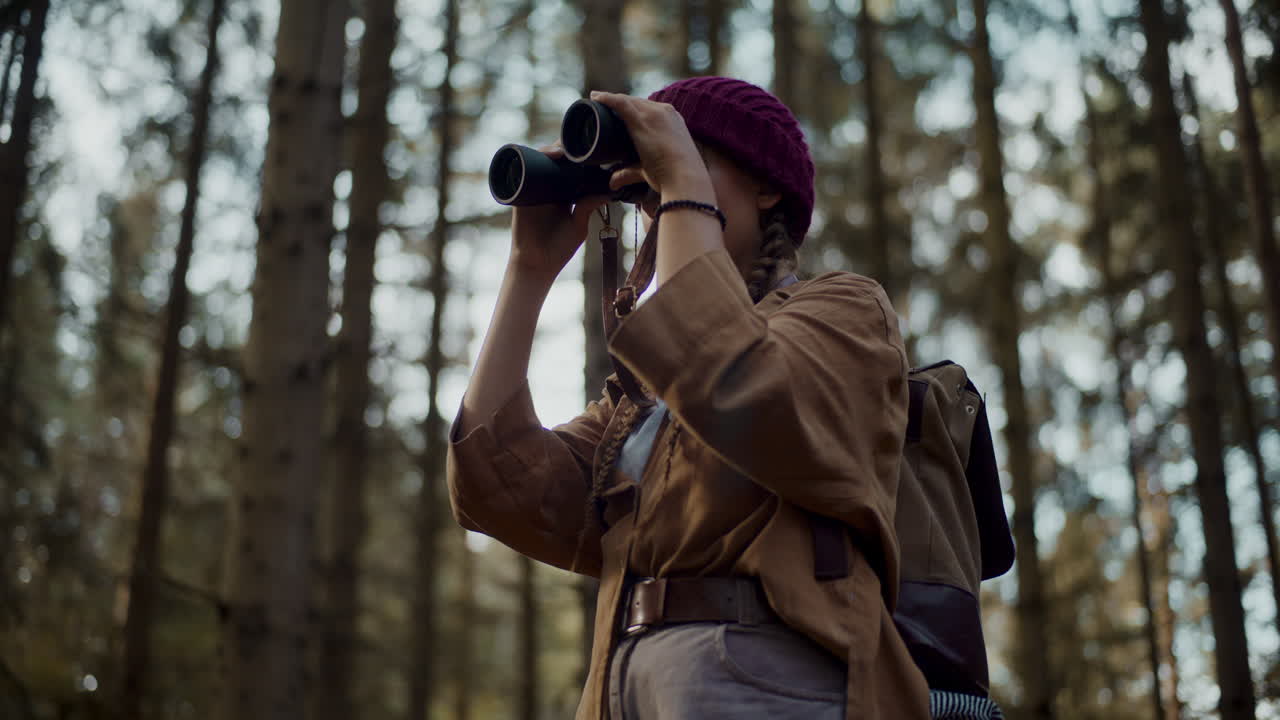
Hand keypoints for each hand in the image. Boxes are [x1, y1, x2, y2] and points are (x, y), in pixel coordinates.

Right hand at [508, 143, 608, 281]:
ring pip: (542, 161)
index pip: (573, 169)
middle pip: (557, 160)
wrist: (536, 264)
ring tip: (564, 150)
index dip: (581, 158)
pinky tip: (547, 155)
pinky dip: (533, 159)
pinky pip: (524, 171)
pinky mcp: (521, 193)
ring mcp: (535, 189)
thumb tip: (607, 190)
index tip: (594, 150)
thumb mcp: (579, 225)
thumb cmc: (559, 248)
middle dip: (567, 149)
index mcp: (566, 194)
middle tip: (580, 145)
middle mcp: (550, 188)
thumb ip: (588, 207)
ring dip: (552, 150)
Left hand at [588, 91, 714, 200]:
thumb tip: (613, 183)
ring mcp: (654, 114)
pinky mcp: (642, 120)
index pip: (648, 108)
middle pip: (637, 102)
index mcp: (673, 120)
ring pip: (628, 101)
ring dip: (611, 99)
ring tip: (596, 101)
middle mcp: (665, 112)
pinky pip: (620, 103)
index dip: (632, 108)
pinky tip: (595, 97)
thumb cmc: (673, 177)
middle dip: (620, 103)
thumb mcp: (651, 170)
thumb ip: (630, 173)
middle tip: (602, 106)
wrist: (685, 178)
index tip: (618, 112)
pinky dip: (607, 98)